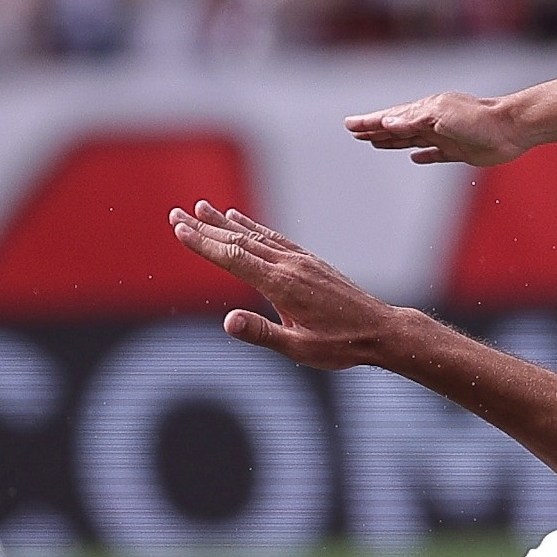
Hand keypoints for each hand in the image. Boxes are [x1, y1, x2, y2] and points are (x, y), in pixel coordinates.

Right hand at [169, 203, 405, 371]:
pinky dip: (253, 227)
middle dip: (205, 227)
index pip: (234, 257)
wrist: (381, 330)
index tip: (179, 228)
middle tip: (176, 212)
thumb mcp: (299, 349)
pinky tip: (242, 222)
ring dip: (226, 222)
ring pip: (256, 235)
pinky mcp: (310, 261)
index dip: (204, 243)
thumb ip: (262, 334)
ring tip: (203, 208)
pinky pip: (274, 237)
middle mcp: (290, 264)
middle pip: (239, 240)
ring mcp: (301, 260)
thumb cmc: (340, 345)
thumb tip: (228, 321)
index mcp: (282, 284)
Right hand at [342, 93, 530, 167]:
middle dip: (374, 129)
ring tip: (374, 142)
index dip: (369, 121)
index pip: (391, 117)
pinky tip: (414, 158)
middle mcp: (433, 122)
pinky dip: (422, 156)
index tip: (350, 124)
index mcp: (426, 111)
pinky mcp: (459, 151)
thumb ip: (415, 120)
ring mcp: (445, 136)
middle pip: (397, 127)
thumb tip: (389, 123)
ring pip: (411, 140)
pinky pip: (434, 154)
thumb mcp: (442, 116)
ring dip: (392, 141)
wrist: (511, 129)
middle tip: (354, 132)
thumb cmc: (479, 119)